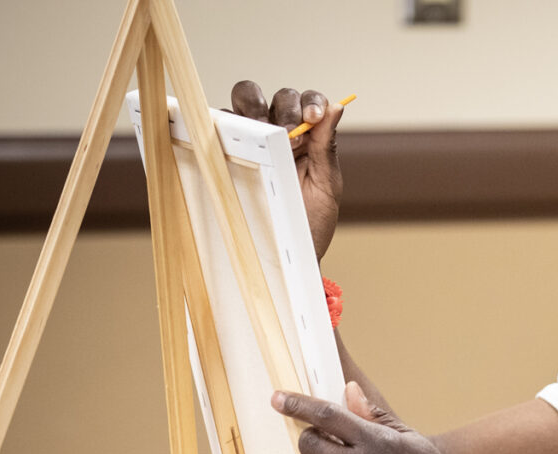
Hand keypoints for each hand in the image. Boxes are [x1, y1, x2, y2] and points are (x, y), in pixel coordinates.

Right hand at [229, 81, 342, 259]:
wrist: (288, 253)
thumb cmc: (310, 220)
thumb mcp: (327, 184)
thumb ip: (328, 145)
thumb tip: (337, 106)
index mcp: (309, 136)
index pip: (307, 101)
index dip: (309, 102)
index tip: (313, 119)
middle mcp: (281, 131)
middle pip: (277, 97)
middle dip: (284, 106)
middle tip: (290, 133)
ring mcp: (253, 139)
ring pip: (246, 101)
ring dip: (254, 109)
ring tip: (265, 136)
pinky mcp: (228, 150)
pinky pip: (220, 126)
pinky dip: (227, 125)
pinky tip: (239, 141)